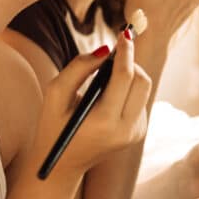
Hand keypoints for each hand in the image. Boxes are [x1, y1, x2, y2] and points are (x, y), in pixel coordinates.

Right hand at [32, 29, 151, 176]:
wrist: (62, 165)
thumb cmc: (54, 125)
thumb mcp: (56, 94)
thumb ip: (78, 68)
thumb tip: (105, 50)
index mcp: (105, 122)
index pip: (125, 78)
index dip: (125, 52)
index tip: (124, 33)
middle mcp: (126, 130)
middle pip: (142, 81)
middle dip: (130, 62)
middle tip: (113, 54)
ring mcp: (135, 133)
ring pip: (144, 89)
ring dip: (129, 75)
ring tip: (105, 77)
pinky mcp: (139, 132)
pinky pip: (139, 100)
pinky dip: (127, 90)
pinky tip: (107, 97)